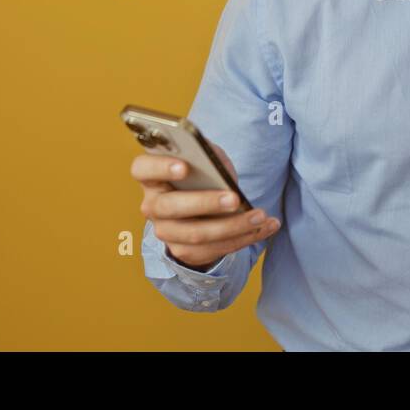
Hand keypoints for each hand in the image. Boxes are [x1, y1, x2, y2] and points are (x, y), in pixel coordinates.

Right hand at [132, 144, 280, 270]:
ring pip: (196, 234)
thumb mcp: (206, 159)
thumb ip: (209, 158)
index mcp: (151, 176)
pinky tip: (267, 227)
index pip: (143, 169)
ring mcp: (166, 232)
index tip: (184, 167)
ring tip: (260, 216)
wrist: (202, 208)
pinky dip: (245, 238)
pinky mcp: (184, 251)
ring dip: (233, 226)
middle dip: (205, 203)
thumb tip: (219, 169)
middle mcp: (152, 206)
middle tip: (234, 198)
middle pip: (171, 207)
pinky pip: (214, 249)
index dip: (160, 167)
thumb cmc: (203, 175)